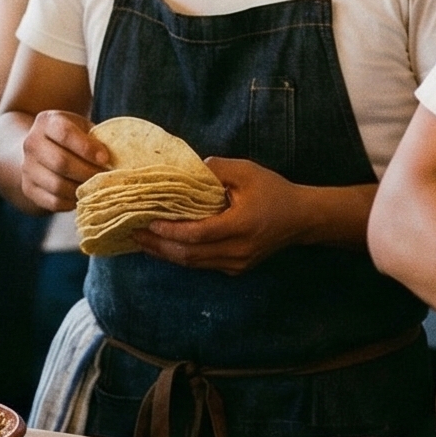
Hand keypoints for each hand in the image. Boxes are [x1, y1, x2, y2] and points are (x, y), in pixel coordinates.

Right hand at [18, 109, 109, 213]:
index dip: (87, 148)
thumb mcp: (81, 128)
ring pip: (56, 185)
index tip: (105, 159)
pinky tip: (84, 197)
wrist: (38, 150)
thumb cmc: (70, 138)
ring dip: (82, 190)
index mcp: (47, 122)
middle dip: (88, 173)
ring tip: (98, 189)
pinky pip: (53, 201)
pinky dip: (72, 203)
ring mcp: (27, 168)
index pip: (64, 133)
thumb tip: (124, 156)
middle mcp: (32, 143)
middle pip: (60, 162)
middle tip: (107, 178)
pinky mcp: (28, 189)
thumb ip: (98, 138)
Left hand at [134, 158, 312, 275]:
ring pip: (194, 263)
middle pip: (190, 255)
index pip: (198, 234)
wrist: (301, 218)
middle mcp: (238, 250)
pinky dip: (182, 255)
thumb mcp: (247, 171)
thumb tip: (187, 171)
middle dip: (159, 245)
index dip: (171, 230)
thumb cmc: (274, 191)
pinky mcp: (236, 268)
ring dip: (166, 253)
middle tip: (134, 233)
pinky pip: (203, 264)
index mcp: (241, 226)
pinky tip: (165, 246)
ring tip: (142, 241)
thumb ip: (216, 169)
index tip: (149, 221)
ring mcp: (237, 263)